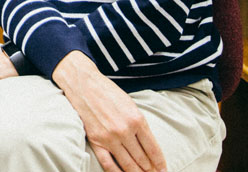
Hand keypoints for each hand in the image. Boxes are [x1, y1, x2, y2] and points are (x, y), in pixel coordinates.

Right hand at [52, 52, 165, 171]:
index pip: (152, 148)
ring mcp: (110, 137)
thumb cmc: (109, 92)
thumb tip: (148, 145)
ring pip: (128, 164)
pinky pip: (108, 164)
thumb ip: (139, 124)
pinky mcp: (96, 141)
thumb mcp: (130, 104)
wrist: (84, 84)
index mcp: (137, 119)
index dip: (159, 162)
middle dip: (150, 169)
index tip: (163, 169)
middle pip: (142, 158)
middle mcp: (125, 130)